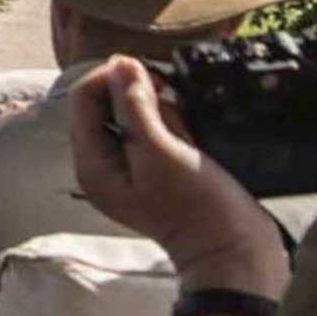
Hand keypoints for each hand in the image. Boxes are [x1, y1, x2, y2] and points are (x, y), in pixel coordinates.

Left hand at [70, 57, 288, 294]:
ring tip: (182, 133)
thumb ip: (136, 106)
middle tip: (171, 108)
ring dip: (159, 112)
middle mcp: (102, 166)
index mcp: (92, 165)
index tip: (149, 74)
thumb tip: (121, 63)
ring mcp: (128, 169)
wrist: (235, 252)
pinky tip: (189, 140)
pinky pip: (153, 131)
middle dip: (138, 97)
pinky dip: (171, 125)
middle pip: (104, 104)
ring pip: (132, 115)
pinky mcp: (153, 169)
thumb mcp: (163, 151)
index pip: (82, 99)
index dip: (111, 78)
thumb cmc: (200, 208)